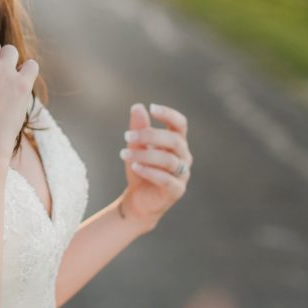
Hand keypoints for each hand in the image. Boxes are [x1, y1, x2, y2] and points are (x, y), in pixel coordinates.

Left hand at [118, 102, 191, 230]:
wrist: (138, 200)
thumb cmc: (141, 169)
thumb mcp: (136, 147)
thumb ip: (139, 128)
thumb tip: (138, 106)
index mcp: (177, 143)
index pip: (180, 124)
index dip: (169, 114)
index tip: (152, 108)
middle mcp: (184, 157)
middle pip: (174, 140)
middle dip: (150, 135)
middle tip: (127, 136)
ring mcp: (182, 174)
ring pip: (168, 160)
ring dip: (144, 155)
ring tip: (124, 153)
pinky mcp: (176, 190)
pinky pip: (166, 179)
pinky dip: (149, 171)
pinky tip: (134, 167)